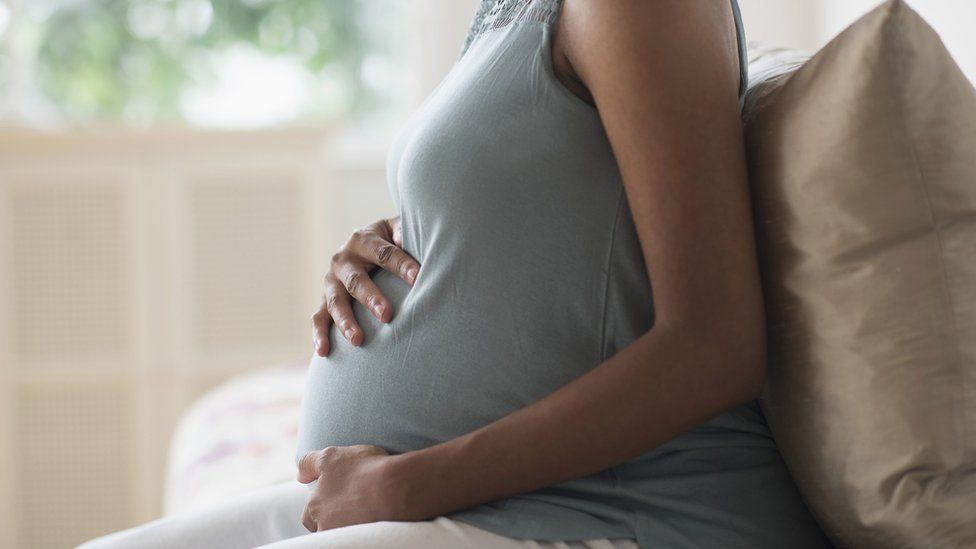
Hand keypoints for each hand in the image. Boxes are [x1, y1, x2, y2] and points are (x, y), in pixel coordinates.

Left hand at [297, 445, 410, 532]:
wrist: (395, 488)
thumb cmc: (363, 469)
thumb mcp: (331, 456)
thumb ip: (309, 463)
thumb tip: (300, 475)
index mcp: (314, 509)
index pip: (309, 515)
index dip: (321, 504)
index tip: (337, 495)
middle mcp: (326, 528)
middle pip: (324, 527)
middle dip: (334, 517)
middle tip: (352, 502)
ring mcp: (346, 536)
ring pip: (343, 532)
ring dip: (350, 522)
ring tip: (367, 508)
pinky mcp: (366, 541)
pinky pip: (361, 537)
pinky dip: (366, 527)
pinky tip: (377, 515)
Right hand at [311, 216, 420, 355]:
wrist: (365, 245)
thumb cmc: (391, 242)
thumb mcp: (398, 231)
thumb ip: (407, 234)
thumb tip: (421, 241)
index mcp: (363, 240)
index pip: (384, 254)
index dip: (401, 266)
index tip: (418, 279)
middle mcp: (343, 259)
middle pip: (356, 281)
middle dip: (371, 299)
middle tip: (387, 315)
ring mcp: (331, 281)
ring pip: (335, 302)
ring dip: (346, 322)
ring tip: (358, 340)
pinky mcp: (325, 299)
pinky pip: (318, 318)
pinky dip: (319, 334)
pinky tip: (324, 352)